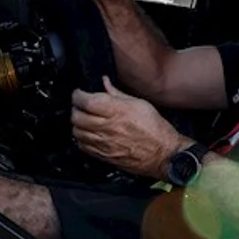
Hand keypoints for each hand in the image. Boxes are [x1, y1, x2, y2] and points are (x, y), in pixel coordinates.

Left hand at [70, 77, 185, 177]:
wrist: (163, 154)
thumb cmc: (155, 129)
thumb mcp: (139, 104)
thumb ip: (117, 93)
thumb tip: (105, 82)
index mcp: (117, 111)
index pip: (86, 101)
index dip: (77, 95)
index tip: (79, 93)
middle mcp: (108, 127)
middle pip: (77, 117)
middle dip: (75, 108)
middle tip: (80, 105)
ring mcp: (104, 143)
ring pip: (77, 132)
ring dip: (77, 124)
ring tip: (83, 120)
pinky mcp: (104, 156)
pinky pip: (83, 147)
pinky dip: (81, 139)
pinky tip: (87, 134)